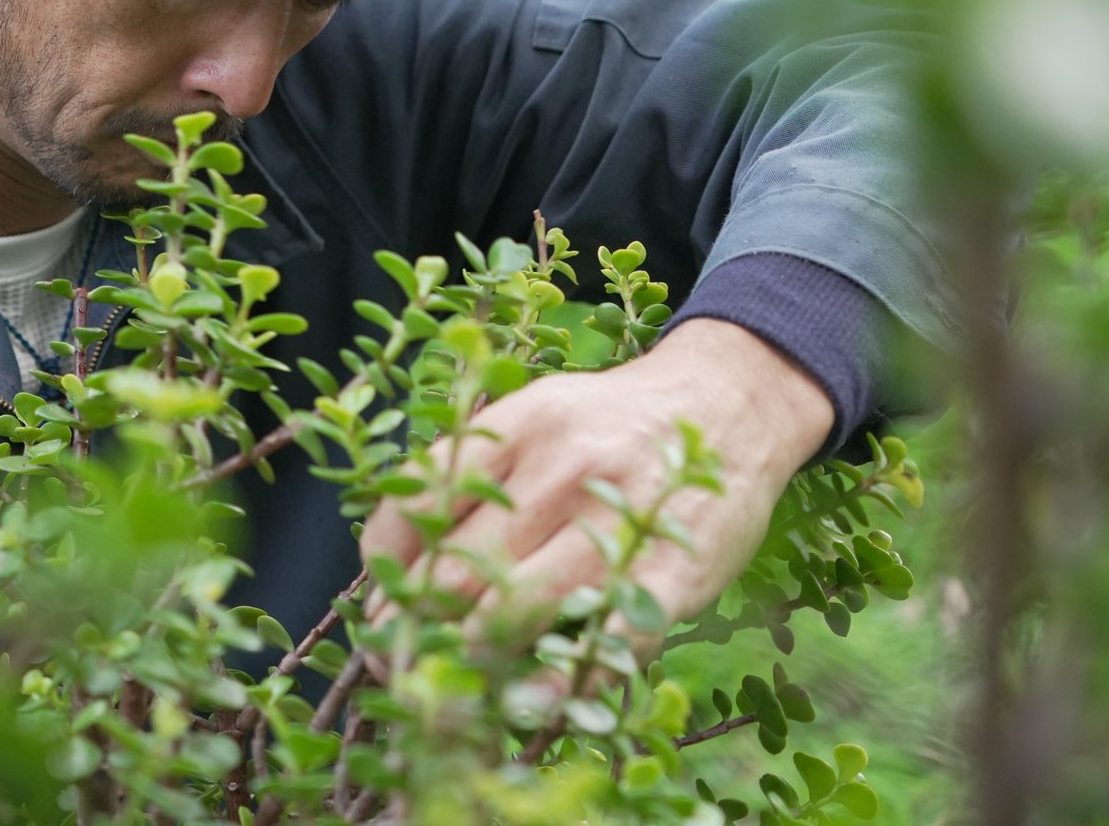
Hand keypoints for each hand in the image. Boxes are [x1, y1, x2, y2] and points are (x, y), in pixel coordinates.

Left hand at [360, 318, 832, 662]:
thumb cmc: (609, 426)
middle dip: (418, 632)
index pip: (419, 502)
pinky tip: (534, 705)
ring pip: (519, 607)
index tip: (381, 613)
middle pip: (460, 568)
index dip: (386, 572)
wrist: (728, 404)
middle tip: (400, 672)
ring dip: (473, 663)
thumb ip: (472, 476)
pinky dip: (564, 682)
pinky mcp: (672, 571)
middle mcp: (557, 470)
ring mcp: (616, 520)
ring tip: (449, 700)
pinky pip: (605, 637)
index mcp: (512, 430)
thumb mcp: (532, 419)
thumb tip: (399, 562)